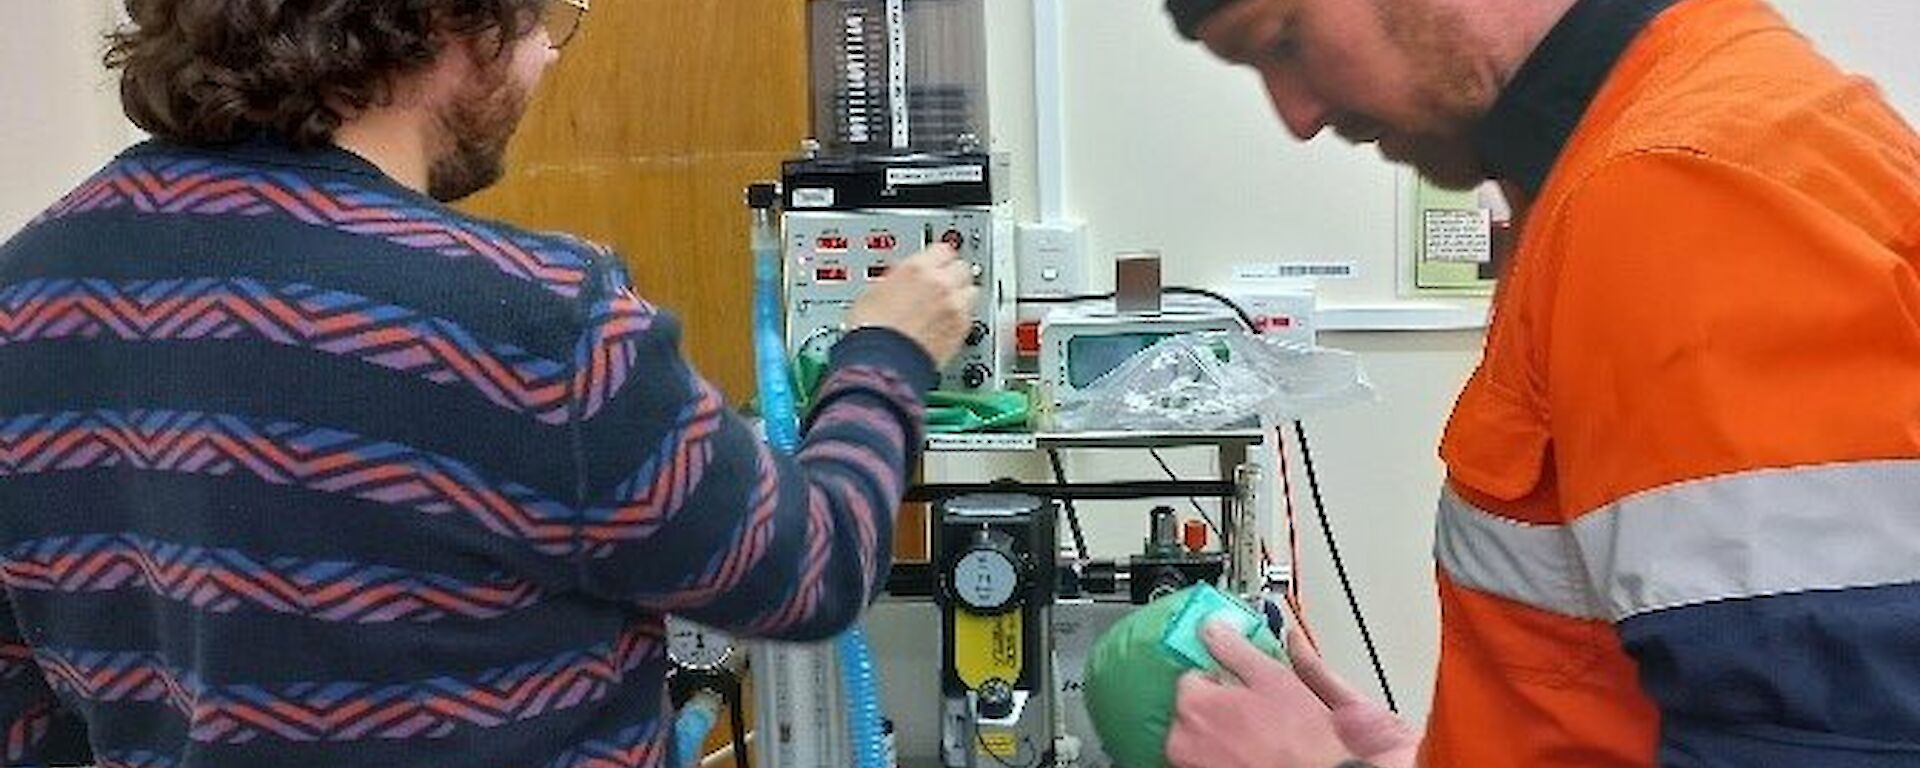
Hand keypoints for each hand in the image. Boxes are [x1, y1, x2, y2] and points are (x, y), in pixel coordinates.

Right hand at [844, 244, 976, 366]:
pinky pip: (970, 316)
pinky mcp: (961, 331)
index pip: (942, 248)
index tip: (936, 261)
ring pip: (971, 290)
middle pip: (962, 267)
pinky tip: (948, 325)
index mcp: (917, 268)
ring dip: (962, 295)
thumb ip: (893, 279)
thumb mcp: (871, 293)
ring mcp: (954, 307)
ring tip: (948, 305)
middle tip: (942, 284)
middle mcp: (940, 284)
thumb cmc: (870, 332)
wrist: (882, 363)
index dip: (939, 256)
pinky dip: (962, 318)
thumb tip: (896, 277)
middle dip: (953, 274)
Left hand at [1166, 623, 1418, 767]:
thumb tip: (1215, 627)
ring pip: (1201, 735)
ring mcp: (1190, 763)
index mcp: (1194, 704)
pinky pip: (1207, 759)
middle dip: (1221, 706)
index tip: (1244, 688)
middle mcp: (1182, 736)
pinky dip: (1223, 756)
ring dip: (1222, 733)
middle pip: (1195, 706)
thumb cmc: (1299, 742)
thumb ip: (1234, 647)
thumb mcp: (1272, 678)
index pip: (1194, 674)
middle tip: (1257, 715)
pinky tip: (1251, 756)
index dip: (1225, 678)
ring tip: (1259, 739)